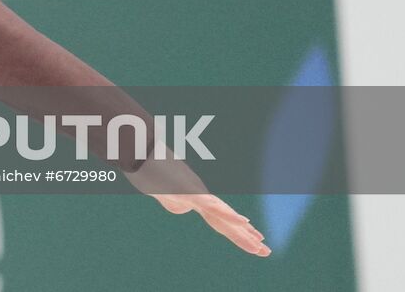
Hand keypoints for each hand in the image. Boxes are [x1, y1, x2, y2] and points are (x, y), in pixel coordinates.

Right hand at [127, 153, 270, 256]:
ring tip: (259, 242)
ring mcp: (194, 192)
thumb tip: (180, 207)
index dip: (236, 230)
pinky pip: (210, 205)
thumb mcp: (162, 189)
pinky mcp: (188, 190)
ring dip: (240, 230)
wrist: (138, 152)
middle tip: (266, 252)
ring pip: (221, 214)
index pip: (218, 218)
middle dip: (244, 237)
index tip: (256, 238)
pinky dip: (226, 213)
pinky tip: (241, 221)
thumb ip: (173, 199)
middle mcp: (199, 194)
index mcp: (195, 197)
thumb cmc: (148, 166)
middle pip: (225, 219)